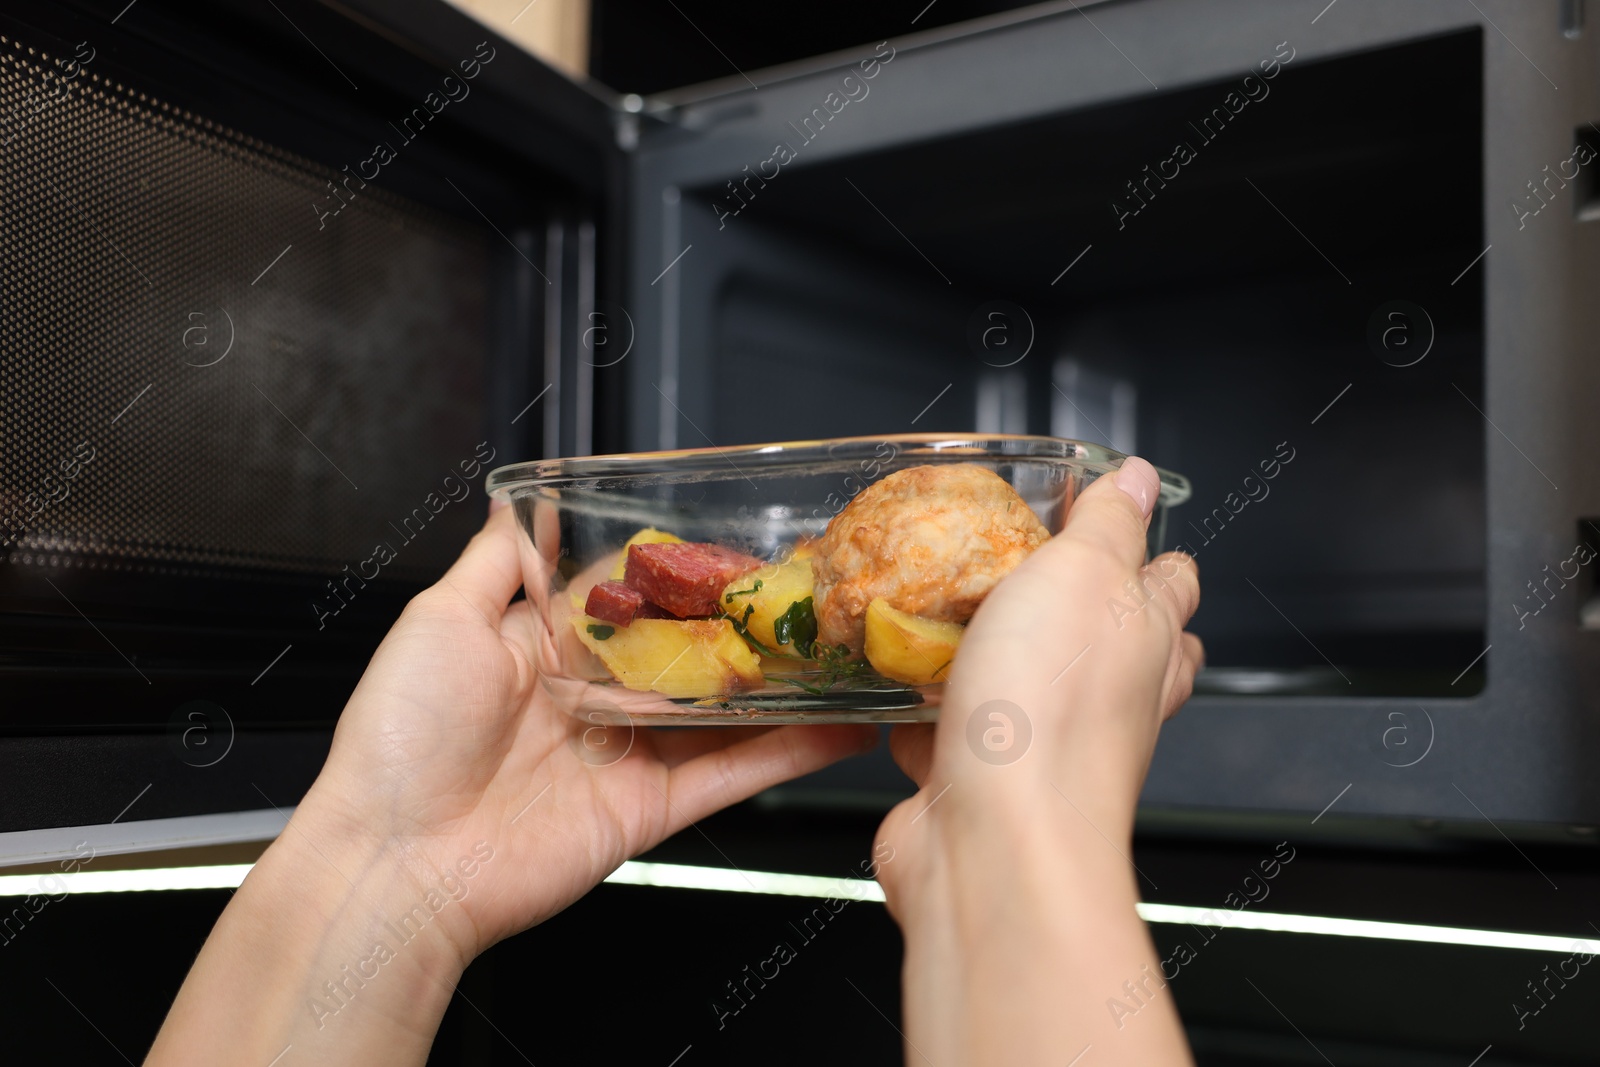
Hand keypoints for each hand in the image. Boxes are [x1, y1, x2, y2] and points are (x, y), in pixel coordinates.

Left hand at [148, 502, 874, 1065]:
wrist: (396, 859)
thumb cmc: (402, 736)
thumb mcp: (440, 619)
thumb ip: (497, 563)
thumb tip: (518, 504)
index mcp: (544, 650)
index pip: (630, 601)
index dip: (682, 575)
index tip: (738, 544)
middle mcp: (592, 700)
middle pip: (687, 655)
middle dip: (746, 628)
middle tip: (812, 595)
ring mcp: (626, 755)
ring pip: (722, 715)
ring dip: (783, 689)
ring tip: (846, 654)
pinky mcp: (649, 810)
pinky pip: (729, 776)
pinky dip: (788, 755)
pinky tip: (840, 729)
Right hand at [873, 457, 1202, 1065]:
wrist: (994, 839)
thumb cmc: (1050, 713)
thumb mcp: (1084, 574)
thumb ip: (1109, 525)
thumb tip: (1136, 479)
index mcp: (1146, 638)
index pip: (1168, 581)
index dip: (1149, 548)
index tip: (1116, 513)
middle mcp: (1103, 698)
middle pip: (1100, 639)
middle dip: (1071, 603)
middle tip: (1025, 560)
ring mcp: (1037, 741)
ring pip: (1018, 682)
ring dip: (983, 650)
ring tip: (940, 605)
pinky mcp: (970, 776)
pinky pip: (943, 728)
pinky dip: (919, 705)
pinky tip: (889, 678)